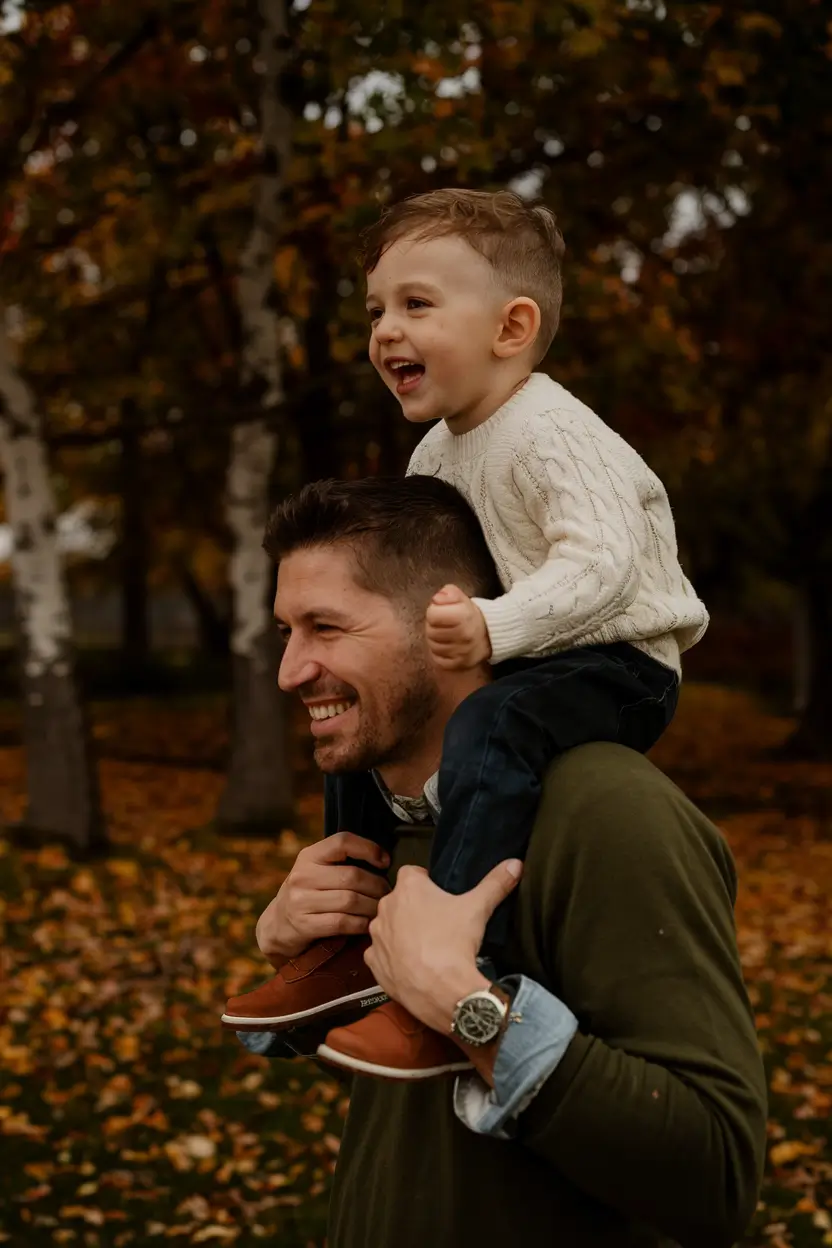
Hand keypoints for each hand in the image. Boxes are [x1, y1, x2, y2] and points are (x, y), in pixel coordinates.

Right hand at [255, 832, 389, 961]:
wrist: (278, 924)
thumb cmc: (309, 893)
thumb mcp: (317, 870)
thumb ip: (341, 862)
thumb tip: (384, 860)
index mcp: (309, 856)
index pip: (342, 842)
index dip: (368, 848)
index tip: (385, 861)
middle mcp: (303, 875)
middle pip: (352, 876)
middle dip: (377, 885)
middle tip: (388, 893)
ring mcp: (301, 900)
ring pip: (350, 900)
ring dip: (372, 906)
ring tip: (381, 909)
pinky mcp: (304, 925)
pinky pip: (342, 923)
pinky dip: (361, 924)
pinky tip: (367, 923)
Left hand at [364, 859, 522, 1033]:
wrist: (441, 990)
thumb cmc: (455, 943)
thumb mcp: (478, 908)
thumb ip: (495, 883)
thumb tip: (515, 864)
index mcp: (408, 888)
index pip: (412, 873)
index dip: (426, 882)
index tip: (438, 895)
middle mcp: (386, 907)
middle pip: (400, 900)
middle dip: (414, 908)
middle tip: (437, 923)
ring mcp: (377, 936)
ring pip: (389, 927)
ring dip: (401, 932)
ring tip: (425, 946)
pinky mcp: (373, 962)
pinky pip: (381, 954)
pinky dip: (393, 958)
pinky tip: (411, 965)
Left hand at [425, 583, 491, 668]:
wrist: (489, 636)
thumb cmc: (469, 616)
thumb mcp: (461, 598)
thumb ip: (449, 593)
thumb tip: (437, 598)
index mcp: (465, 616)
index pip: (433, 614)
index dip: (435, 611)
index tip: (442, 611)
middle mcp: (464, 636)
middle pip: (430, 631)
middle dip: (434, 626)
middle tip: (445, 624)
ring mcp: (461, 653)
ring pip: (432, 646)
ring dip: (436, 639)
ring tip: (447, 634)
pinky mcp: (457, 665)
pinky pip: (437, 659)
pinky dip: (440, 653)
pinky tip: (449, 646)